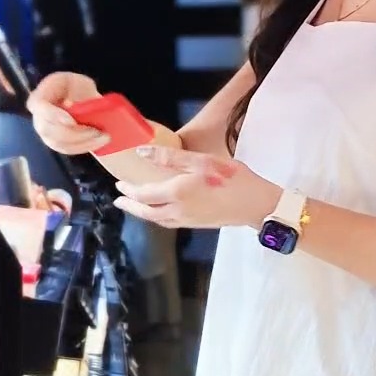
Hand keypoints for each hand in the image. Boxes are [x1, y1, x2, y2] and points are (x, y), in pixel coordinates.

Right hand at [26, 71, 106, 155]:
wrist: (78, 98)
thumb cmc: (77, 87)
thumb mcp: (80, 83)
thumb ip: (76, 93)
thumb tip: (72, 107)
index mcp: (40, 96)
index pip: (40, 106)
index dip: (53, 115)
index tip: (71, 121)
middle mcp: (38, 116)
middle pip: (49, 130)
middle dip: (75, 134)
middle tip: (96, 131)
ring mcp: (45, 132)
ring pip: (59, 143)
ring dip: (83, 143)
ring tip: (103, 137)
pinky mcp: (54, 142)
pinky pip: (67, 149)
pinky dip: (84, 147)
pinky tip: (98, 141)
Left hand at [114, 147, 278, 231]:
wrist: (257, 205)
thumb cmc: (233, 178)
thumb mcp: (203, 160)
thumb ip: (171, 157)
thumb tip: (142, 151)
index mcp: (177, 192)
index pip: (144, 194)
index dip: (129, 190)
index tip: (119, 184)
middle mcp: (178, 210)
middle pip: (146, 211)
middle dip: (130, 205)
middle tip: (118, 200)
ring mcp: (187, 220)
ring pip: (157, 219)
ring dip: (142, 213)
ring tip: (134, 205)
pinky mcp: (197, 224)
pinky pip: (168, 222)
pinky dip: (157, 217)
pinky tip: (159, 211)